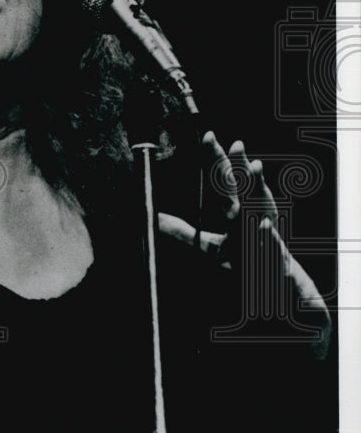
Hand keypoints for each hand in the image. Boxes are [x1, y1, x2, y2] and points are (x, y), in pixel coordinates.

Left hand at [159, 131, 331, 358]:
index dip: (216, 158)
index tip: (208, 134)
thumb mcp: (209, 248)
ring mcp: (267, 240)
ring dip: (259, 190)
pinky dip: (268, 239)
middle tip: (237, 142)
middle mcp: (253, 220)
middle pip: (244, 190)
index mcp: (238, 213)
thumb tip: (153, 218)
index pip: (224, 182)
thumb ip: (183, 232)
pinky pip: (272, 249)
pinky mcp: (276, 264)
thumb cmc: (244, 265)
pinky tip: (263, 228)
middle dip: (240, 166)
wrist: (280, 298)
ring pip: (262, 211)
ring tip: (255, 167)